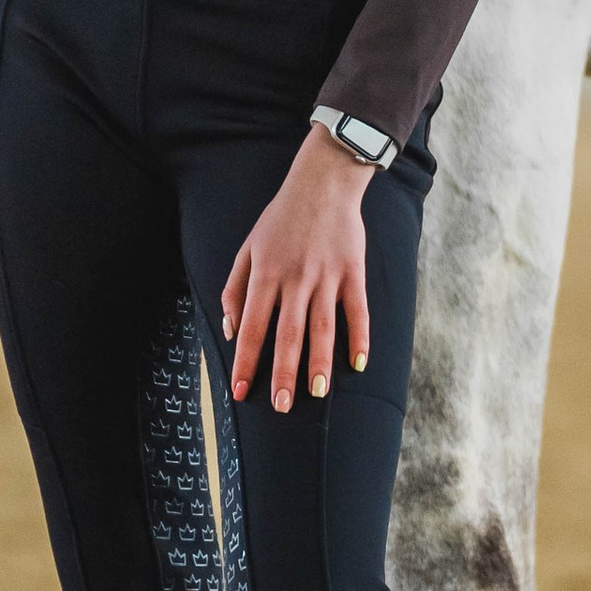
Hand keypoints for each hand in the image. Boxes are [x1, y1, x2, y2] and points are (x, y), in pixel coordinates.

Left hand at [222, 130, 375, 413]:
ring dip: (320, 363)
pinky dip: (360, 337)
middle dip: (284, 373)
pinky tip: (359, 363)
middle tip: (281, 407)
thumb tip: (230, 330)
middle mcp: (295, 279)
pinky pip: (358, 310)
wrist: (323, 183)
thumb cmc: (280, 219)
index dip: (245, 362)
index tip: (240, 392)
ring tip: (318, 393)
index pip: (251, 328)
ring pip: (323, 327)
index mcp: (265, 275)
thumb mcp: (248, 248)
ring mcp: (327, 276)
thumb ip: (234, 289)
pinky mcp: (353, 271)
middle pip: (288, 334)